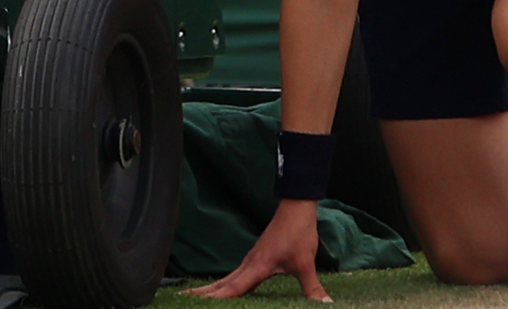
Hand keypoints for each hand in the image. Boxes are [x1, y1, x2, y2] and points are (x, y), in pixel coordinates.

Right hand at [193, 199, 329, 301]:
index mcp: (257, 266)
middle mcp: (250, 263)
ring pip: (227, 278)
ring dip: (212, 287)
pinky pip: (236, 274)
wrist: (296, 208)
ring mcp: (251, 259)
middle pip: (222, 283)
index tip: (197, 302)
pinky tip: (226, 287)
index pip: (234, 287)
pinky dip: (225, 283)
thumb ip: (312, 287)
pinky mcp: (256, 257)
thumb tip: (324, 304)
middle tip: (182, 298)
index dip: (217, 298)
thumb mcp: (306, 263)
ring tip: (196, 296)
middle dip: (204, 293)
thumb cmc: (298, 233)